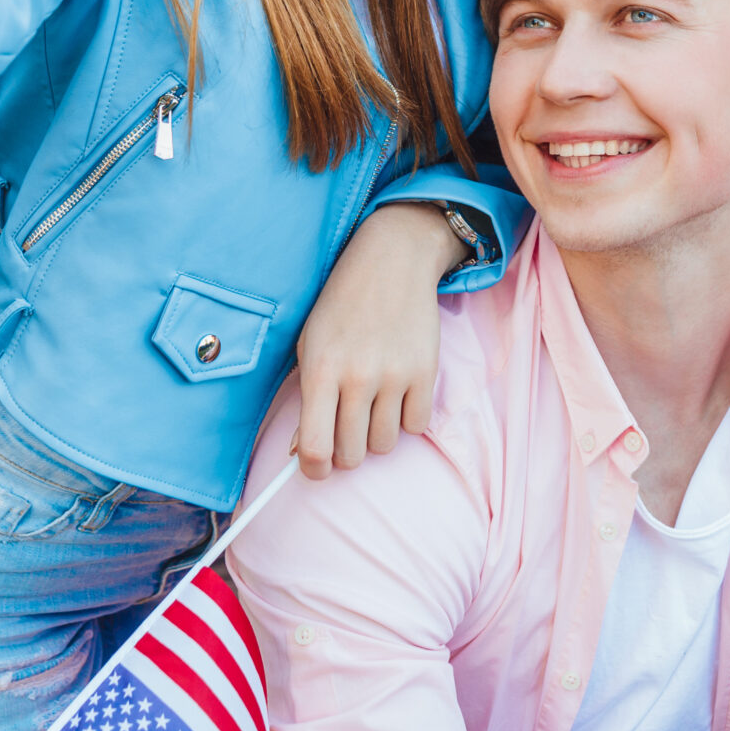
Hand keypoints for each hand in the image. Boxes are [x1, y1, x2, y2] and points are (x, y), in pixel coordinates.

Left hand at [291, 203, 464, 479]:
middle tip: (345, 429)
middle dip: (345, 451)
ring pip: (384, 445)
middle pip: (351, 456)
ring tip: (372, 405)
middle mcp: (357, 377)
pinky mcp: (426, 372)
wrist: (392, 260)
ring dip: (376, 434)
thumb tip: (303, 454)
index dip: (313, 470)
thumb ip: (306, 401)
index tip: (316, 467)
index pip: (315, 449)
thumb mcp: (310, 346)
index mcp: (319, 370)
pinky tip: (397, 394)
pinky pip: (417, 426)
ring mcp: (394, 376)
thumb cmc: (341, 306)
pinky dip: (406, 419)